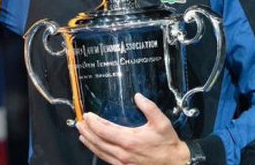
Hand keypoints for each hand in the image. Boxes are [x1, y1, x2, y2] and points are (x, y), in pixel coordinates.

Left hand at [76, 93, 190, 164]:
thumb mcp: (162, 123)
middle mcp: (123, 153)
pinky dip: (96, 151)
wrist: (175, 164)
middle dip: (86, 131)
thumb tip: (138, 96)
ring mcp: (122, 162)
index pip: (104, 130)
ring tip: (81, 133)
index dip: (93, 122)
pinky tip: (94, 147)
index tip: (87, 115)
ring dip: (88, 141)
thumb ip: (149, 108)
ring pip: (99, 151)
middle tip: (79, 122)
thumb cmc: (168, 145)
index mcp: (129, 140)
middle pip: (97, 141)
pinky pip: (105, 159)